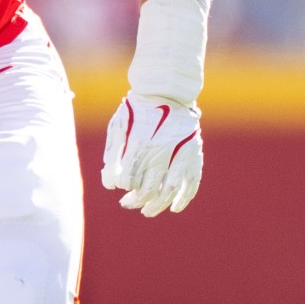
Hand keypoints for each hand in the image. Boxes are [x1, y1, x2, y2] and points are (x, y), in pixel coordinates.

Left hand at [101, 93, 202, 217]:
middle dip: (135, 200)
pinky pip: (192, 182)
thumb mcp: (118, 127)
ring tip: (146, 212)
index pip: (129, 177)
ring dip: (157, 205)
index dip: (122, 186)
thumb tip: (109, 185)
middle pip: (148, 188)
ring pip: (169, 190)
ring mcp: (181, 153)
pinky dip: (184, 198)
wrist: (167, 91)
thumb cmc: (137, 111)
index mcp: (140, 142)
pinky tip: (175, 208)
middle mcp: (162, 150)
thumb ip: (113, 155)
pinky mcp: (195, 155)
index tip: (118, 186)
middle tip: (126, 204)